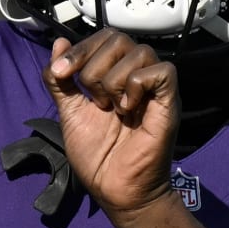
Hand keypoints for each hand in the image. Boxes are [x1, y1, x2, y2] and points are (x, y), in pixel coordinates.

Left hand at [42, 29, 181, 222]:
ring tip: (113, 109)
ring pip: (139, 51)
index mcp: (114, 75)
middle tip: (94, 100)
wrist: (115, 189)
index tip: (62, 72)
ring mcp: (154, 89)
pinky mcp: (169, 102)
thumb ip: (61, 80)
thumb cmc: (98, 156)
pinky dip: (138, 85)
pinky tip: (128, 108)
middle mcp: (136, 77)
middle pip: (117, 38)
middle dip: (93, 66)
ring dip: (114, 80)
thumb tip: (58, 43)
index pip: (102, 38)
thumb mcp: (69, 111)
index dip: (79, 48)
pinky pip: (161, 71)